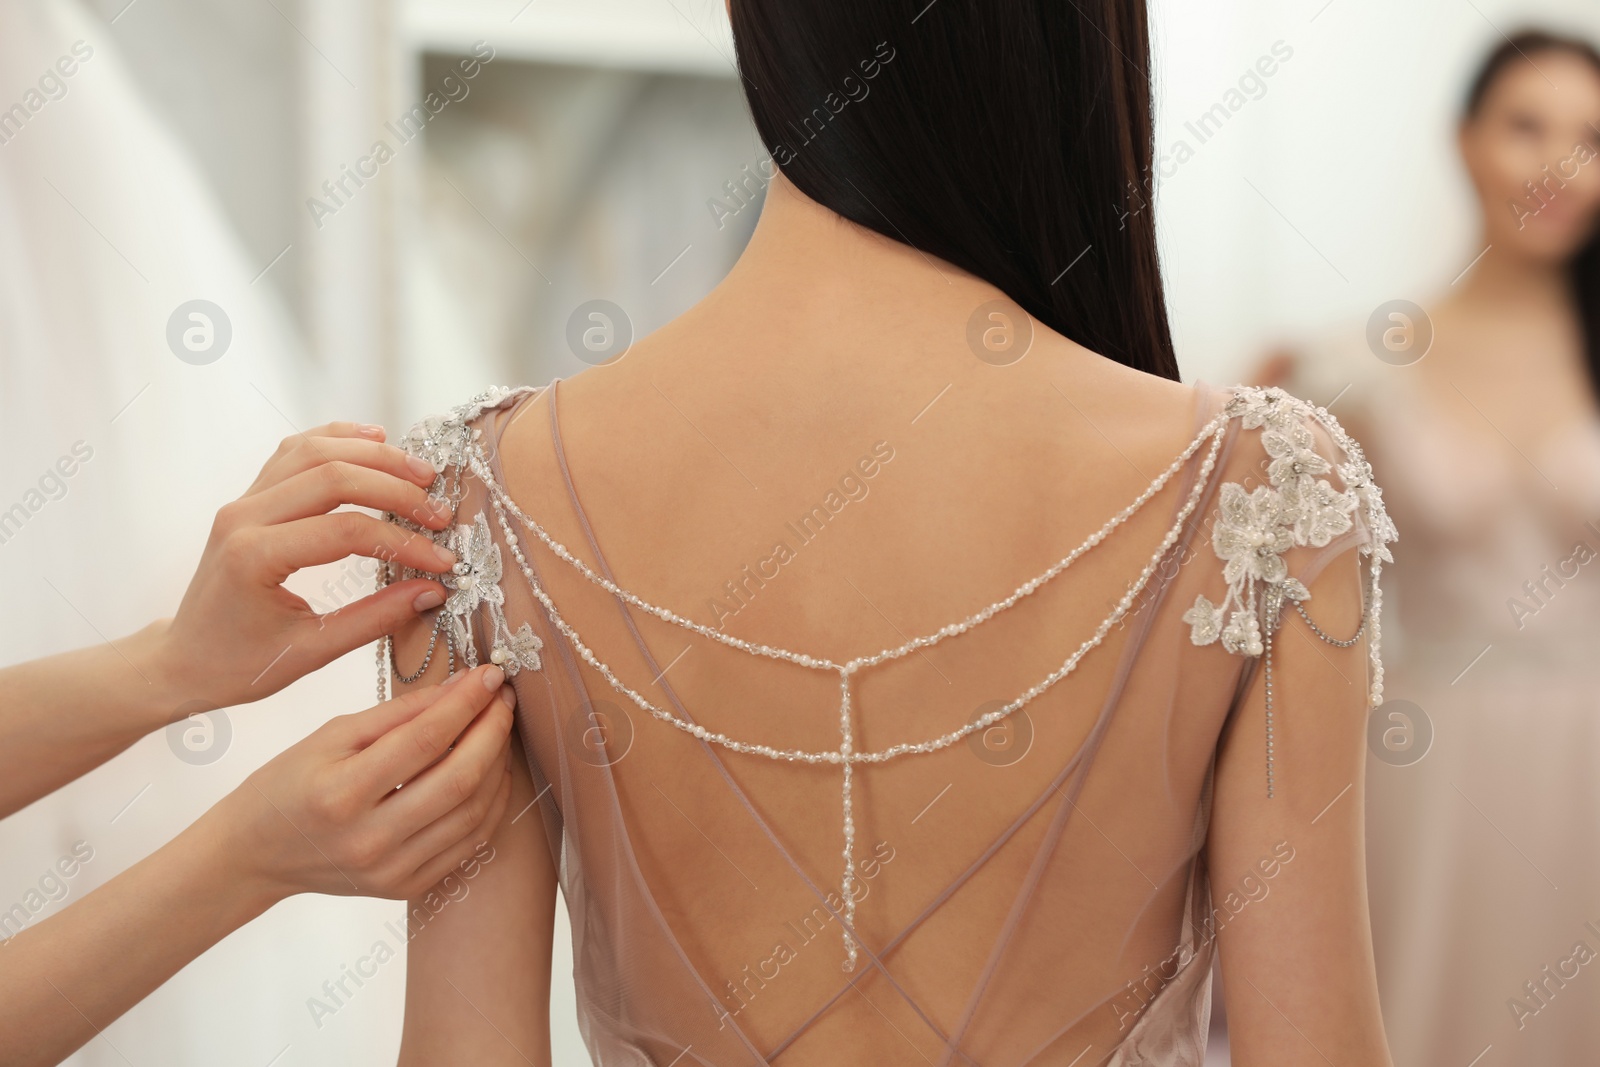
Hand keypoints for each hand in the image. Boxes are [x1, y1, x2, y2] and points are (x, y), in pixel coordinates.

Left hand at [148, 422, 457, 713]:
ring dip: (373, 455)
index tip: (442, 560)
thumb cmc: (238, 665)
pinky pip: (294, 451)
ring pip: (314, 450)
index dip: (403, 542)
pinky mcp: (249, 497)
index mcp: (255, 558)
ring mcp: (243, 501)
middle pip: (333, 476)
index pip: (346, 532)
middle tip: (439, 511)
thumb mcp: (311, 653)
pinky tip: (374, 439)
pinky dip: (337, 438)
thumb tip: (432, 591)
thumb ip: (374, 619)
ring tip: (420, 472)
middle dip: (396, 489)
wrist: (183, 659)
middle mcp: (244, 517)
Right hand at [210, 664, 516, 903]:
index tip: (490, 675)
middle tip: (503, 698)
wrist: (256, 854)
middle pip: (458, 780)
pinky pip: (468, 843)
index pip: (424, 740)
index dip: (466, 703)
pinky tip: (492, 771)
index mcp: (340, 793)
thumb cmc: (288, 784)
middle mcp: (369, 839)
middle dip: (493, 732)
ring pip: (473, 814)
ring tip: (499, 730)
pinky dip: (490, 803)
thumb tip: (462, 686)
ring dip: (498, 766)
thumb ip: (399, 713)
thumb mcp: (331, 735)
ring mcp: (390, 870)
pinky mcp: (405, 887)